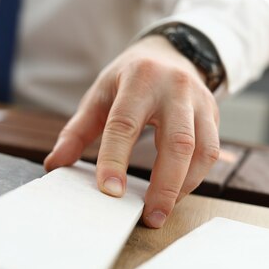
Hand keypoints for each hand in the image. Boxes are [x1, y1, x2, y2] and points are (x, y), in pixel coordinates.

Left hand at [44, 35, 219, 228]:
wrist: (169, 52)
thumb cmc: (129, 78)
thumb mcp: (98, 95)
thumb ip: (76, 131)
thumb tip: (54, 165)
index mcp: (138, 80)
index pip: (125, 124)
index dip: (115, 159)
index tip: (109, 191)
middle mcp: (174, 88)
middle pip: (177, 142)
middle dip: (164, 185)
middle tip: (150, 216)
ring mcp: (199, 100)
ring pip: (202, 150)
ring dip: (183, 186)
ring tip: (161, 210)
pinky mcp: (214, 113)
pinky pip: (212, 152)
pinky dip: (195, 178)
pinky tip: (176, 192)